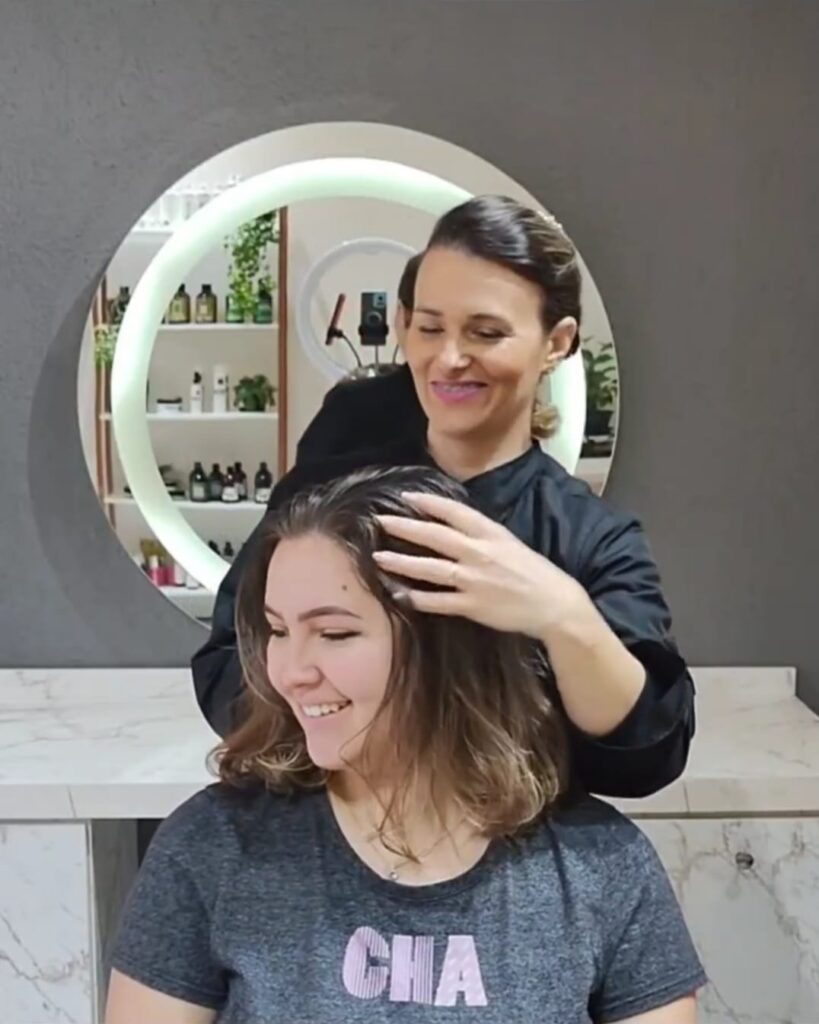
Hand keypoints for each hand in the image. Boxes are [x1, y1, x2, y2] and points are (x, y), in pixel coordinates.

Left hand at [374, 492, 586, 639]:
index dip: (429, 503)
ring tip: (378, 557)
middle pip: (436, 537)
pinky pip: (439, 601)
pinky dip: (418, 598)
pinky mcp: (473, 606)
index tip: (406, 497)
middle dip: (405, 527)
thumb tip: (454, 528)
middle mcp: (480, 553)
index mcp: (492, 534)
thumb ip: (483, 536)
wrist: (556, 605)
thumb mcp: (511, 544)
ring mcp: (475, 580)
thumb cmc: (535, 573)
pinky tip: (399, 594)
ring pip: (431, 569)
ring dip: (403, 562)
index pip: (455, 513)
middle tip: (380, 520)